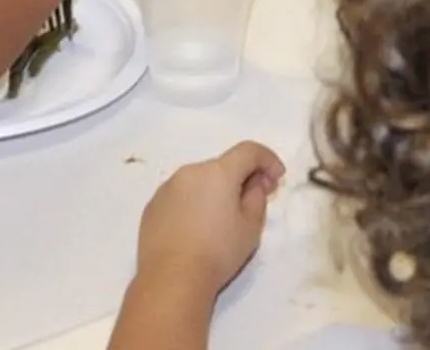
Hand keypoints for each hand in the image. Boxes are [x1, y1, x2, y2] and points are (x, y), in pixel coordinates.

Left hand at [135, 141, 285, 295]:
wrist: (171, 278)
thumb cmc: (218, 251)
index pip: (249, 151)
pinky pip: (181, 196)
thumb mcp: (251, 226)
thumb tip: (253, 184)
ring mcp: (167, 188)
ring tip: (222, 220)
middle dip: (242, 178)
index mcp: (217, 172)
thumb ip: (257, 196)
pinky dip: (194, 204)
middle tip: (254, 200)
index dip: (268, 159)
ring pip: (199, 181)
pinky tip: (197, 230)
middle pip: (223, 166)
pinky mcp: (152, 206)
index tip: (277, 178)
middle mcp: (189, 172)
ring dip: (215, 191)